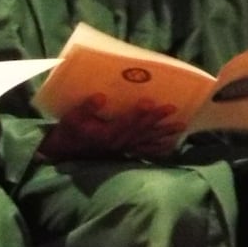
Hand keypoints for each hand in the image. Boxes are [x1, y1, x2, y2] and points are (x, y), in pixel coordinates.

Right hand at [38, 94, 183, 161]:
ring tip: (181, 126)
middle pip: (141, 129)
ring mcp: (123, 147)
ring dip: (164, 133)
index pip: (126, 121)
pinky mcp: (125, 149)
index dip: (138, 112)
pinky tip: (170, 144)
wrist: (66, 149)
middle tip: (172, 108)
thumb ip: (87, 107)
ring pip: (147, 139)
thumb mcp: (73, 117)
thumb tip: (101, 96)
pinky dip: (157, 148)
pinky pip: (144, 150)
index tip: (149, 101)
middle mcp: (118, 141)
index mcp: (106, 133)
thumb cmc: (70, 130)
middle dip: (157, 119)